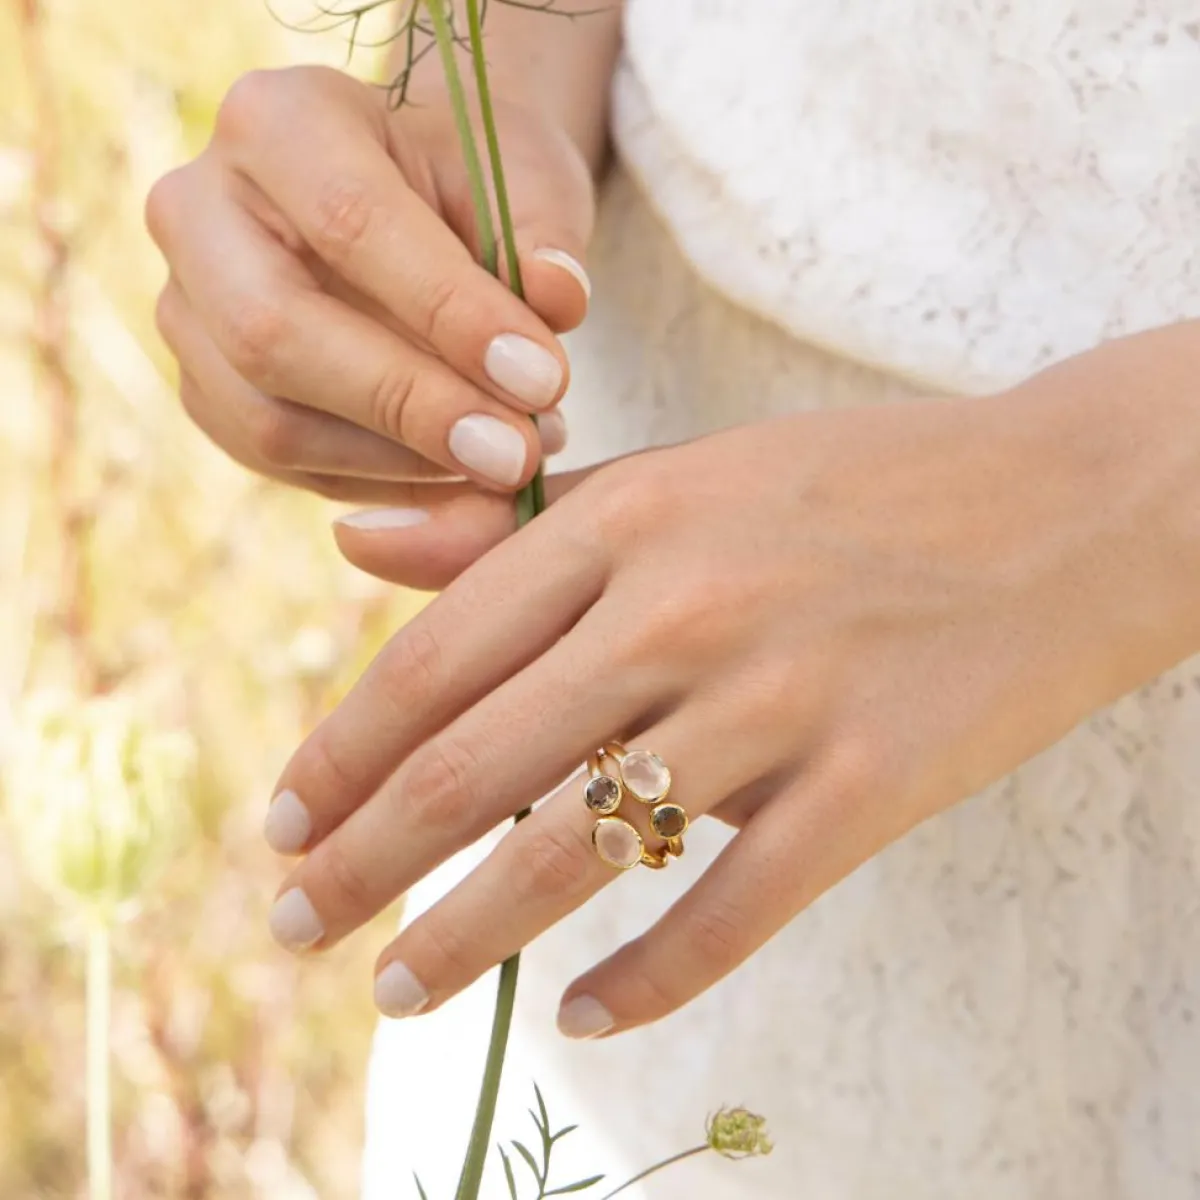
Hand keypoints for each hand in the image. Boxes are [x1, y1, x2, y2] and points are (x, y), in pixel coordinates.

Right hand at [145, 66, 592, 501]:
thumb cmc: (473, 184)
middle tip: (518, 454)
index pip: (351, 222)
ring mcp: (185, 307)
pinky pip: (279, 463)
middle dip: (410, 407)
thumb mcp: (527, 180)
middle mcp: (199, 209)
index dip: (450, 314)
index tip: (543, 380)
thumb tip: (560, 300)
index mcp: (277, 121)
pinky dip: (378, 487)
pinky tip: (457, 481)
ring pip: (268, 420)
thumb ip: (545, 238)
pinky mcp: (203, 388)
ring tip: (507, 463)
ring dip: (399, 464)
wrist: (416, 204)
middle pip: (274, 333)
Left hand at [262, 377, 1191, 1033]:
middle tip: (293, 926)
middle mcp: (684, 605)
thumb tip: (356, 552)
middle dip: (361, 863)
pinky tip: (586, 1015)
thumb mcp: (682, 474)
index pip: (434, 659)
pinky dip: (649, 981)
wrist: (1066, 503)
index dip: (339, 754)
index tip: (286, 823)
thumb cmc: (858, 486)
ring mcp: (781, 698)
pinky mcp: (873, 783)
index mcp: (627, 518)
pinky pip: (734, 911)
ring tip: (395, 991)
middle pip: (471, 766)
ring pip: (578, 851)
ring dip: (464, 939)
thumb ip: (517, 529)